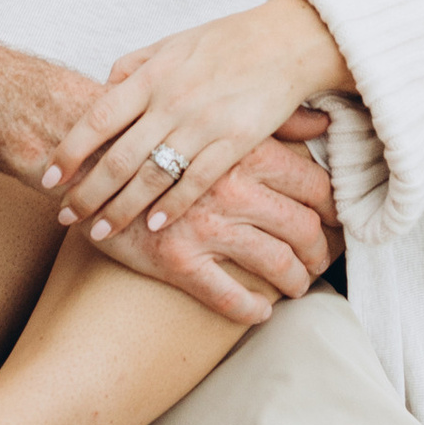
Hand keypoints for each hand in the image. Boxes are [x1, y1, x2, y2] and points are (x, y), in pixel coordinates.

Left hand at [42, 0, 350, 244]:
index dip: (69, 151)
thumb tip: (102, 89)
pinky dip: (171, 206)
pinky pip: (196, 181)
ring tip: (100, 231)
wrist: (287, 41)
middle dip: (87, 192)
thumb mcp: (171, 44)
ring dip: (121, 209)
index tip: (48, 176)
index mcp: (152, 75)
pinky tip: (152, 226)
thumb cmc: (226, 42)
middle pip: (118, 157)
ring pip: (152, 176)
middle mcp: (172, 101)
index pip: (98, 118)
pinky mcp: (235, 142)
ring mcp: (203, 124)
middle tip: (65, 216)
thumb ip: (134, 67)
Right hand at [98, 130, 340, 325]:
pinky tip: (260, 313)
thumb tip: (322, 124)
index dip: (333, 211)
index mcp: (247, 151)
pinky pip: (228, 296)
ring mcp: (204, 226)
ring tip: (296, 286)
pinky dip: (251, 309)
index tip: (337, 224)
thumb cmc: (158, 131)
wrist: (86, 150)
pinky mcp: (176, 259)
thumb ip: (273, 120)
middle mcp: (232, 189)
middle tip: (322, 261)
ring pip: (274, 264)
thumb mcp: (217, 112)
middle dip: (320, 252)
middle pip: (302, 228)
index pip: (314, 186)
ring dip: (294, 281)